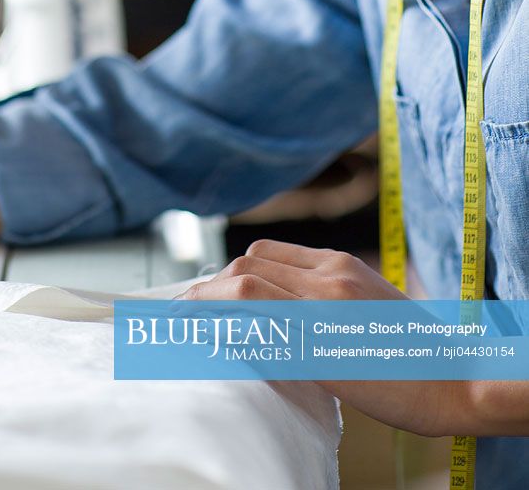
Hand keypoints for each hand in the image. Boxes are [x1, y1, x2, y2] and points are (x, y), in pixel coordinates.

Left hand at [178, 239, 468, 437]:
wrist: (453, 379)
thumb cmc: (412, 352)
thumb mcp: (367, 306)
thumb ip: (326, 298)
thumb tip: (284, 312)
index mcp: (338, 265)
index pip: (266, 253)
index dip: (231, 270)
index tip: (208, 289)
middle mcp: (326, 277)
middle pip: (248, 265)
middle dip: (209, 283)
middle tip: (181, 306)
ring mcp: (322, 308)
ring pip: (245, 287)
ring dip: (205, 301)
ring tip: (178, 319)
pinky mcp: (320, 345)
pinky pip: (259, 329)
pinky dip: (227, 329)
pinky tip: (207, 340)